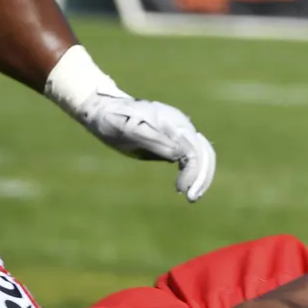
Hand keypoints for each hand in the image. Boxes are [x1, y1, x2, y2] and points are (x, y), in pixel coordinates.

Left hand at [78, 93, 215, 200]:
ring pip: (202, 153)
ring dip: (202, 175)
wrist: (103, 109)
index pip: (193, 150)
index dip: (192, 172)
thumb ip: (154, 140)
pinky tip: (185, 184)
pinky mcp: (174, 139)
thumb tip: (180, 154)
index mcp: (171, 121)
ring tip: (192, 196)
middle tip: (191, 198)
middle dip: (202, 176)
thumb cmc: (112, 119)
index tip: (180, 189)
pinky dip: (193, 170)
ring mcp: (179, 131)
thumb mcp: (127, 130)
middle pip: (204, 152)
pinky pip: (192, 155)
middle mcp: (180, 125)